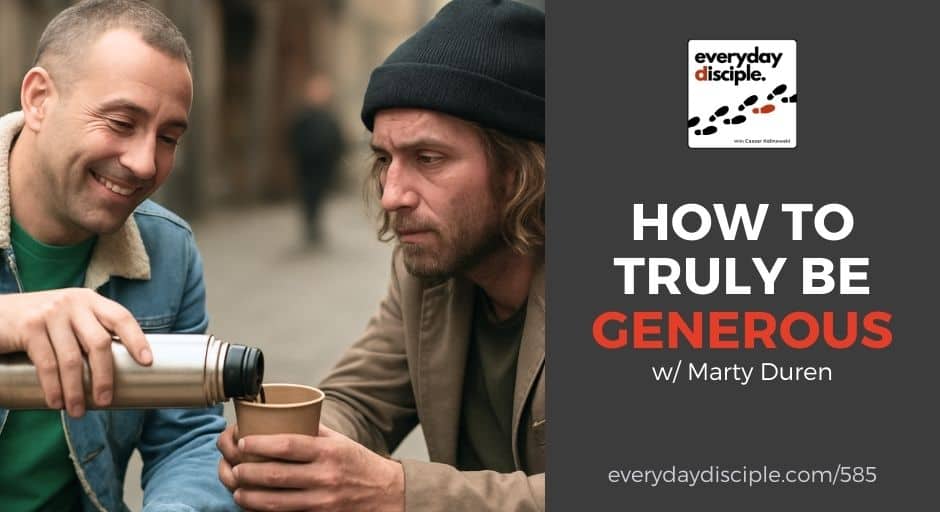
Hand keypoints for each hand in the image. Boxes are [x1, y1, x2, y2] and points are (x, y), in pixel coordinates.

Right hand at [0, 288, 151, 416]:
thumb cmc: (41, 322)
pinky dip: (53, 387)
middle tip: (104, 401)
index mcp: (90, 301)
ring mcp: (51, 313)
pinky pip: (46, 363)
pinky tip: (56, 402)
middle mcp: (74, 303)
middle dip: (104, 377)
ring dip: (76, 390)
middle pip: (99, 343)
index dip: (136, 339)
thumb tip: (117, 370)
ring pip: (72, 359)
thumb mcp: (69, 317)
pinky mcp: (29, 326)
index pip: (121, 318)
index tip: (147, 362)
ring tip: (78, 411)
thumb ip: (89, 332)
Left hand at [217, 424, 404, 511]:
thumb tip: (279, 418)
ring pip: (275, 502)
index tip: (243, 441)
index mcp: (328, 451)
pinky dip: (265, 511)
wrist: (386, 494)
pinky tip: (254, 506)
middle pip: (275, 475)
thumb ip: (311, 432)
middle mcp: (324, 476)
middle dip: (247, 472)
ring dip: (249, 496)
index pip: (287, 445)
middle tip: (235, 467)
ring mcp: (322, 501)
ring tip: (237, 489)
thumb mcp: (339, 441)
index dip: (260, 444)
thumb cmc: (358, 463)